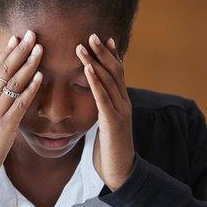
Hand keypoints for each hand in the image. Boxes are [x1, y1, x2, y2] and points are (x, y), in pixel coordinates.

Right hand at [0, 30, 43, 182]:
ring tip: (39, 49)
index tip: (16, 37)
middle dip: (19, 51)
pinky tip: (40, 77)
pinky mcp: (5, 125)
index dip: (7, 52)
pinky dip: (30, 88)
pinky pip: (20, 103)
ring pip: (13, 83)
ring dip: (28, 64)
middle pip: (5, 70)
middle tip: (31, 34)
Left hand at [76, 33, 134, 190]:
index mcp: (121, 103)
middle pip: (114, 72)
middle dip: (102, 52)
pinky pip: (102, 97)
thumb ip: (103, 110)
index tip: (103, 38)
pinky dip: (94, 81)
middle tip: (91, 34)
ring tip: (83, 46)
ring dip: (94, 62)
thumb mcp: (106, 125)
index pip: (117, 74)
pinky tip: (86, 69)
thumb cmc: (110, 150)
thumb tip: (95, 100)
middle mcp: (123, 103)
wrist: (121, 172)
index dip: (111, 56)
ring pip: (108, 81)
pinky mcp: (112, 121)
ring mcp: (120, 111)